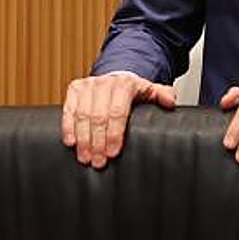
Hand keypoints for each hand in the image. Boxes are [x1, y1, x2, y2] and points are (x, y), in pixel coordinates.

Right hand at [62, 72, 176, 168]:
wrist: (114, 77)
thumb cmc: (131, 91)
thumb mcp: (150, 92)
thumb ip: (162, 96)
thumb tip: (170, 102)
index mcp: (124, 84)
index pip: (117, 112)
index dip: (114, 135)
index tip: (113, 153)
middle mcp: (104, 83)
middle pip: (97, 116)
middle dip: (97, 142)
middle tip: (99, 162)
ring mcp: (87, 85)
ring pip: (81, 115)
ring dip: (83, 139)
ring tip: (86, 158)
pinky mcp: (74, 89)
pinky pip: (69, 110)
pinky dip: (68, 127)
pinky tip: (71, 142)